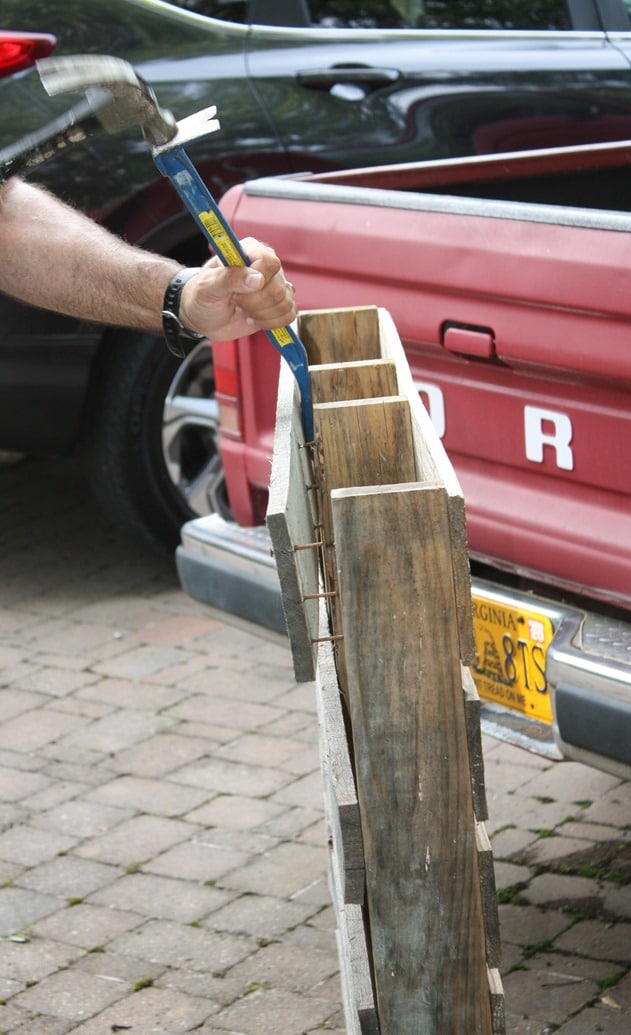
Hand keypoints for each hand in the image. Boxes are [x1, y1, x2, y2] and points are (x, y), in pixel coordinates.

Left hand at [178, 237, 296, 341]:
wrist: (203, 317)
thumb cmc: (202, 296)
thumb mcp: (207, 286)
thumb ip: (229, 278)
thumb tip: (257, 279)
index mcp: (250, 251)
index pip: (270, 262)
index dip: (256, 281)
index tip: (237, 291)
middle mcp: (266, 267)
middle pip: (278, 288)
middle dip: (254, 303)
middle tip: (236, 301)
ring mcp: (275, 286)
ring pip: (285, 304)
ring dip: (260, 314)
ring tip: (243, 309)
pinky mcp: (279, 305)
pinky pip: (288, 316)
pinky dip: (269, 323)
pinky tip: (254, 318)